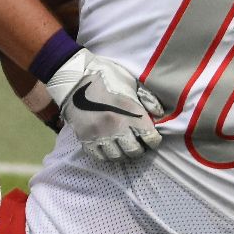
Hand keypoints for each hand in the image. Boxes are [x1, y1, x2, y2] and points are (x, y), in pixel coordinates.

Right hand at [43, 48, 163, 160]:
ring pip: (117, 157)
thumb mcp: (131, 81)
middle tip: (138, 143)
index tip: (151, 137)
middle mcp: (116, 126)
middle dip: (140, 148)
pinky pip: (99, 156)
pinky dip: (107, 155)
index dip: (153, 140)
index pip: (150, 138)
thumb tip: (159, 115)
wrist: (74, 77)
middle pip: (134, 151)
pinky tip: (109, 147)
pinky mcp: (85, 138)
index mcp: (130, 111)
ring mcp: (99, 134)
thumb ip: (147, 98)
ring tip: (124, 146)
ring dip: (123, 153)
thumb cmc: (106, 76)